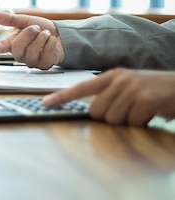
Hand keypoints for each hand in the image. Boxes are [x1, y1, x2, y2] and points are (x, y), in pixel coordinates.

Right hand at [0, 11, 64, 68]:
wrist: (61, 35)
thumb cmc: (41, 29)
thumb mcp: (26, 21)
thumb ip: (11, 19)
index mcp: (13, 44)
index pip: (1, 47)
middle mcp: (20, 55)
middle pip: (17, 47)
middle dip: (29, 33)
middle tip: (36, 28)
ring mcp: (32, 62)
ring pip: (32, 51)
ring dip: (42, 38)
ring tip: (46, 34)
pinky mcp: (44, 66)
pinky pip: (46, 54)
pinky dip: (51, 43)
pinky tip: (52, 41)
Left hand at [43, 68, 174, 125]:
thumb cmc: (153, 90)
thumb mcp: (128, 86)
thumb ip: (109, 94)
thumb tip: (92, 111)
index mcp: (112, 76)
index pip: (81, 87)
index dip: (62, 96)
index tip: (45, 103)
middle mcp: (119, 80)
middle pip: (96, 111)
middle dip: (109, 117)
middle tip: (127, 111)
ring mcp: (132, 89)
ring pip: (113, 119)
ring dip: (127, 121)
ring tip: (140, 111)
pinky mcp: (146, 99)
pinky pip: (132, 122)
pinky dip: (141, 122)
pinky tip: (150, 113)